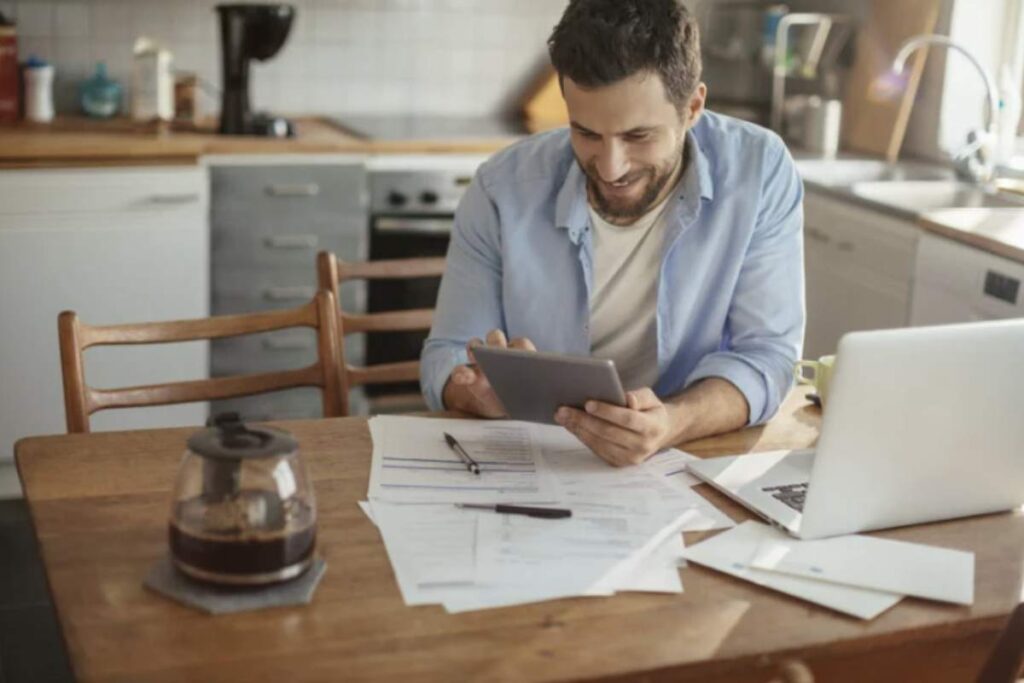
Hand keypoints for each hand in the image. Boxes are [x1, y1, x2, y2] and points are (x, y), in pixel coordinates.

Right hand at [441, 329, 536, 417]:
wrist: (505, 406)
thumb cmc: (524, 398)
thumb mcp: (534, 398)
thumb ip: (541, 394)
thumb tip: (557, 405)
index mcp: (521, 354)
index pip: (521, 345)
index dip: (521, 348)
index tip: (523, 355)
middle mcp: (500, 351)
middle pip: (495, 338)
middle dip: (496, 342)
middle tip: (498, 351)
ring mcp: (481, 360)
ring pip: (475, 345)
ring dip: (475, 349)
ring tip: (477, 360)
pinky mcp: (467, 374)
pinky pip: (460, 370)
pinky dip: (460, 373)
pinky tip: (463, 378)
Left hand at [554, 388, 674, 466]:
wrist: (660, 433)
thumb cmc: (650, 411)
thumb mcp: (651, 398)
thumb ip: (640, 396)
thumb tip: (627, 399)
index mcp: (652, 427)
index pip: (628, 419)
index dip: (607, 412)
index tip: (588, 403)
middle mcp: (642, 446)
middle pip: (609, 432)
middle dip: (584, 420)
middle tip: (564, 409)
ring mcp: (630, 458)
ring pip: (600, 443)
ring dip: (579, 430)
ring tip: (563, 416)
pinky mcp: (619, 463)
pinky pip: (597, 450)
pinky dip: (583, 437)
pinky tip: (572, 426)